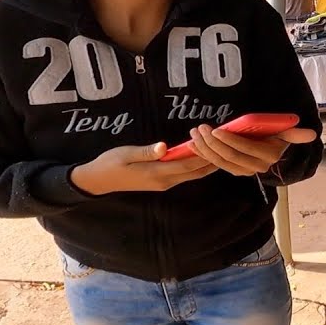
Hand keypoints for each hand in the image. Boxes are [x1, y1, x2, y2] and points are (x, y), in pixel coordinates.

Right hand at [70, 143, 215, 195]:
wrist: (99, 180)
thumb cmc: (111, 164)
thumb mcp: (126, 154)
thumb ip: (146, 151)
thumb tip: (164, 147)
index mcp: (157, 174)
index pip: (187, 165)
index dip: (202, 153)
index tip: (214, 141)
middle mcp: (164, 181)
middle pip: (195, 172)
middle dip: (211, 160)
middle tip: (226, 146)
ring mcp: (163, 183)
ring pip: (191, 174)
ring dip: (205, 163)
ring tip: (220, 149)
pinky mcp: (161, 181)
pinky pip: (184, 173)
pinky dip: (195, 165)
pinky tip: (202, 155)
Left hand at [188, 126, 318, 176]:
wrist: (276, 156)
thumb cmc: (279, 138)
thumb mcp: (287, 134)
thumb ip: (296, 134)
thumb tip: (312, 134)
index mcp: (267, 156)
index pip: (245, 149)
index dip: (230, 140)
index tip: (217, 129)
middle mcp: (255, 167)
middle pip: (230, 156)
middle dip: (212, 143)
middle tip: (201, 129)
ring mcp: (243, 170)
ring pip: (220, 161)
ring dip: (205, 149)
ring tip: (194, 134)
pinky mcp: (234, 170)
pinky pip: (216, 164)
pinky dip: (203, 154)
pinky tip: (193, 145)